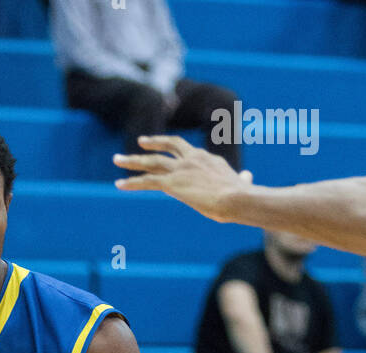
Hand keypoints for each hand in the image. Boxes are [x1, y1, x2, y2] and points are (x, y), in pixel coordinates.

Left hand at [114, 134, 253, 220]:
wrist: (236, 198)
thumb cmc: (242, 196)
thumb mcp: (241, 184)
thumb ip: (242, 179)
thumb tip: (248, 178)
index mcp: (208, 158)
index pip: (189, 154)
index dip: (179, 156)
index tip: (170, 158)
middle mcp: (192, 158)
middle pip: (168, 146)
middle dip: (153, 144)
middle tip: (140, 142)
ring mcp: (180, 169)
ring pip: (151, 162)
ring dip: (132, 161)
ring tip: (117, 160)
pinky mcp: (171, 183)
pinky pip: (146, 181)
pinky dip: (131, 182)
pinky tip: (119, 184)